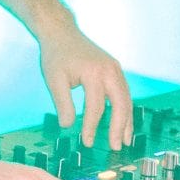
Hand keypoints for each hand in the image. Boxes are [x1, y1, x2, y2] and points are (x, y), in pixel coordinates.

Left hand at [41, 25, 132, 148]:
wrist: (62, 32)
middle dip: (119, 127)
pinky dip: (124, 109)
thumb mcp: (54, 80)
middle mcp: (110, 70)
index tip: (86, 142)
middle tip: (116, 147)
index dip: (91, 126)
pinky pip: (123, 93)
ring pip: (126, 99)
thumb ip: (63, 104)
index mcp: (94, 72)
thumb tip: (68, 127)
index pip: (95, 106)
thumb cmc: (56, 55)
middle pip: (120, 104)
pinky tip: (122, 123)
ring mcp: (115, 69)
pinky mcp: (115, 70)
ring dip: (126, 121)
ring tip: (124, 140)